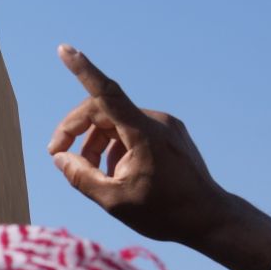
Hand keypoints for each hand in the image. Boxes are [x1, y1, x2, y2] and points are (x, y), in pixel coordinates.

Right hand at [48, 44, 270, 269]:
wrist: (211, 220)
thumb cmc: (165, 213)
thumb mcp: (114, 201)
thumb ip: (81, 178)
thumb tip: (61, 157)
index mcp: (143, 133)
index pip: (106, 93)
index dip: (82, 70)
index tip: (65, 49)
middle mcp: (155, 121)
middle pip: (102, 111)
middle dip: (76, 131)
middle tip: (58, 155)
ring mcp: (164, 125)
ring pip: (115, 123)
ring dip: (96, 143)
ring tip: (92, 173)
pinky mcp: (169, 132)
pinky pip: (131, 130)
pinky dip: (115, 146)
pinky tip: (117, 173)